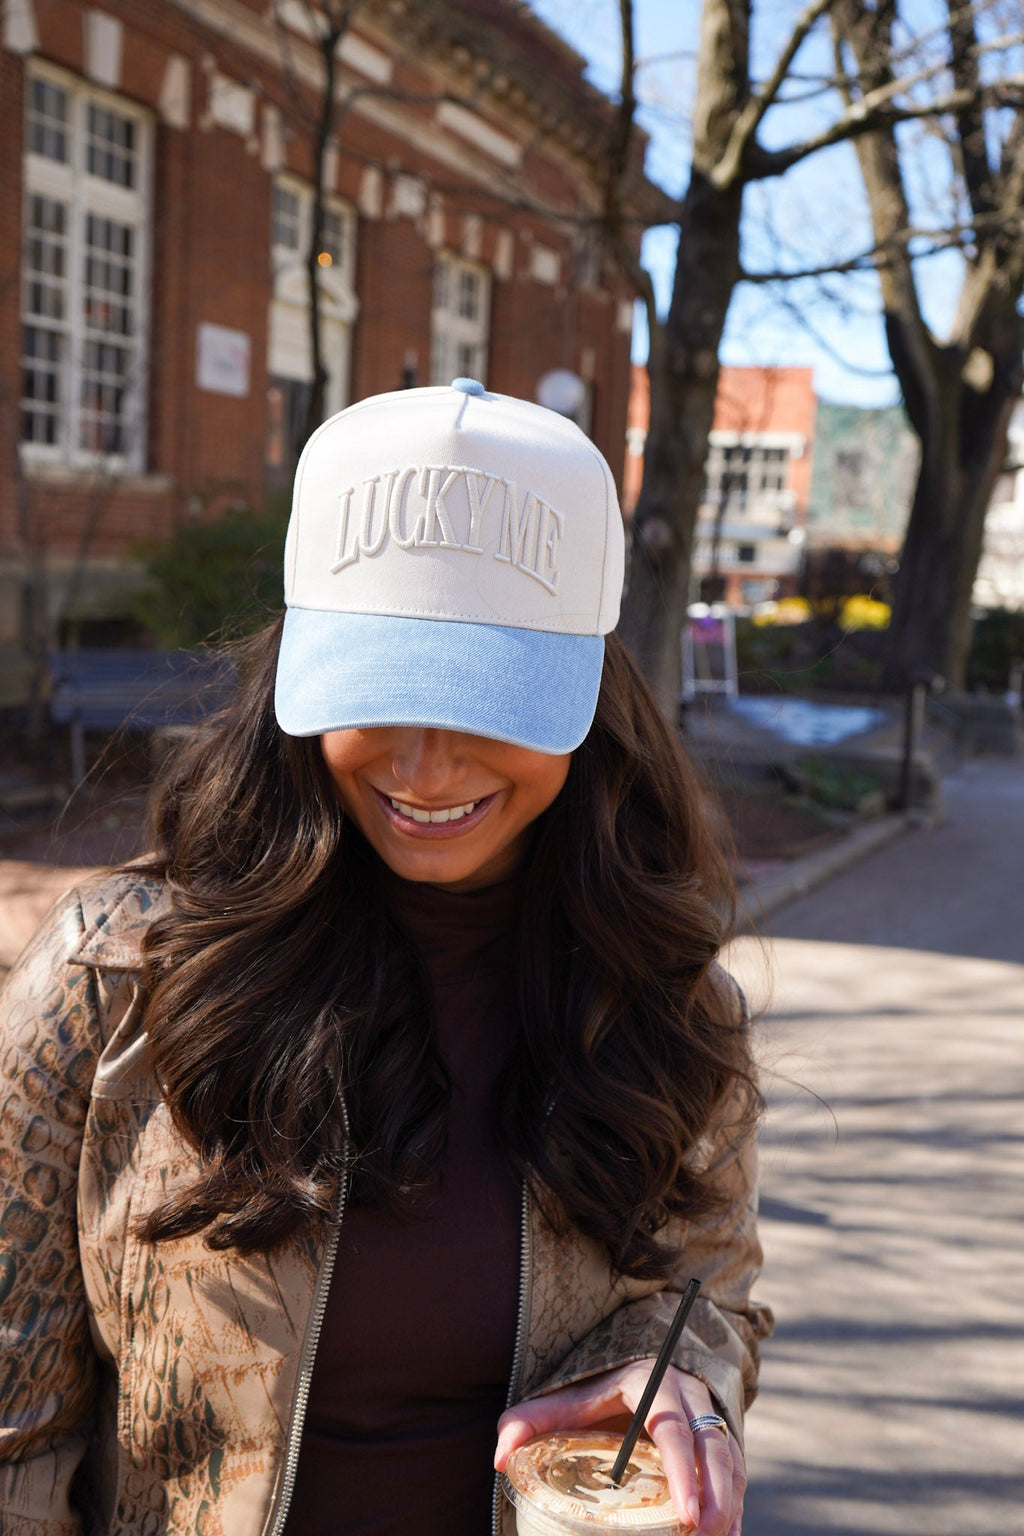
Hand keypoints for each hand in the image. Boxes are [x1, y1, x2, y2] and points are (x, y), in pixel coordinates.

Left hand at [494, 1364, 744, 1535]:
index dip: (682, 1471)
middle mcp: (688, 1396)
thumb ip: (531, 1421)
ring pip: (731, 1459)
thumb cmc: (598, 1392)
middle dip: (716, 1497)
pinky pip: (738, 1469)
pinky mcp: (722, 1435)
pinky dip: (736, 1504)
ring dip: (730, 1504)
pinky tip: (729, 1535)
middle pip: (713, 1446)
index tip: (687, 1515)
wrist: (642, 1363)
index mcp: (651, 1383)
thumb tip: (497, 1456)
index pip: (672, 1427)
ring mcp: (709, 1414)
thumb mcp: (566, 1399)